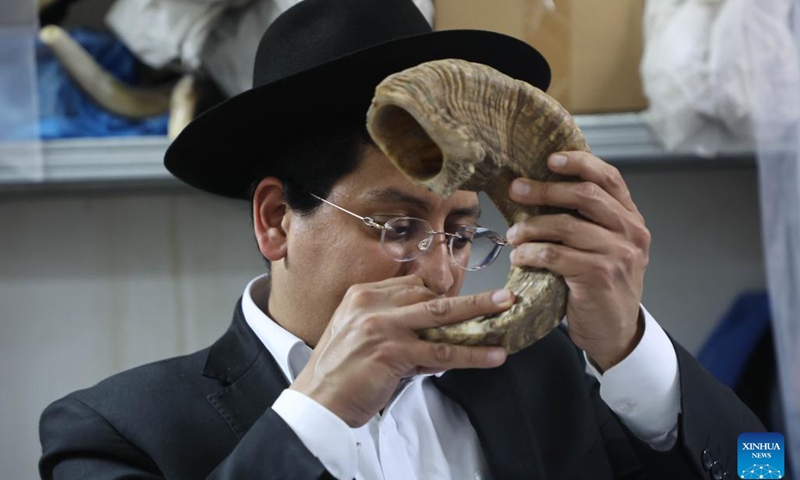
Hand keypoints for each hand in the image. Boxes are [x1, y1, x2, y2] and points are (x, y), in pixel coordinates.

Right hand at [290, 275, 512, 426]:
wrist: (318, 401)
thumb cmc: (338, 373)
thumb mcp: (358, 334)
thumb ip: (392, 325)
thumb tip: (433, 334)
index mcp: (362, 295)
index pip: (411, 286)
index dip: (440, 295)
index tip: (464, 302)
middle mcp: (372, 304)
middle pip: (431, 295)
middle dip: (470, 298)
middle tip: (502, 297)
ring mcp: (383, 326)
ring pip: (441, 316)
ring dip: (479, 314)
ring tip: (506, 313)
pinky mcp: (394, 352)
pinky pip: (442, 352)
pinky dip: (471, 353)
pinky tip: (491, 355)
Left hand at [506, 152, 649, 371]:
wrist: (615, 332)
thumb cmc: (600, 286)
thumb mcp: (604, 248)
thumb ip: (587, 220)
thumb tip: (541, 189)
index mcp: (631, 219)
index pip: (608, 178)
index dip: (579, 162)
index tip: (549, 159)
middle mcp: (631, 232)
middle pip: (584, 195)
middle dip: (544, 189)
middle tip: (516, 190)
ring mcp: (617, 254)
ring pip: (564, 225)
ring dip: (530, 227)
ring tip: (513, 235)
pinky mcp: (599, 275)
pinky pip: (554, 254)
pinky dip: (530, 253)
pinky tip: (519, 257)